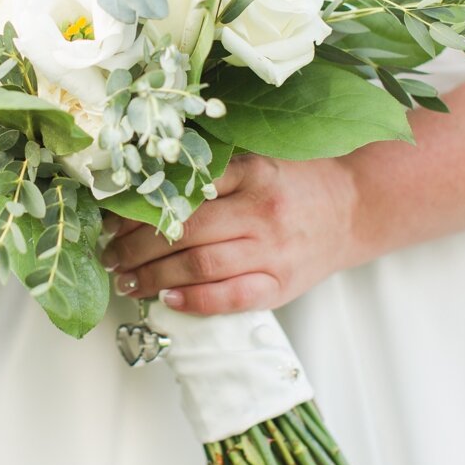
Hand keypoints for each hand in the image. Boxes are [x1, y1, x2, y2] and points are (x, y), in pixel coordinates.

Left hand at [100, 154, 365, 315]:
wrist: (355, 209)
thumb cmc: (297, 183)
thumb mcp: (258, 162)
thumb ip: (213, 173)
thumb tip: (148, 190)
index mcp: (253, 174)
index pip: (184, 192)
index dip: (140, 208)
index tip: (111, 218)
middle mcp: (262, 212)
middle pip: (186, 232)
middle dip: (136, 247)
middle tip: (109, 255)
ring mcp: (273, 252)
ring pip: (202, 267)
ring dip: (154, 277)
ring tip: (126, 282)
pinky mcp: (282, 285)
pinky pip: (233, 298)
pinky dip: (196, 302)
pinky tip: (167, 300)